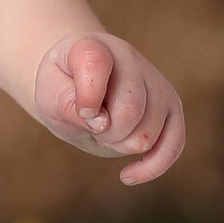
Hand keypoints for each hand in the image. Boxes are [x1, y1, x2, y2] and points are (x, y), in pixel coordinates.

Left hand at [34, 33, 184, 185]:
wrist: (78, 83)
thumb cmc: (62, 87)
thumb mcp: (48, 91)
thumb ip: (64, 101)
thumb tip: (100, 120)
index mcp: (94, 46)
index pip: (96, 63)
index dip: (87, 96)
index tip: (81, 111)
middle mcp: (131, 59)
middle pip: (130, 110)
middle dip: (105, 132)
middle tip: (91, 126)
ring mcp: (157, 83)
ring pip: (147, 134)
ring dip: (120, 145)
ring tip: (106, 131)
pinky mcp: (172, 107)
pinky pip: (175, 144)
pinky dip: (152, 167)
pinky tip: (127, 176)